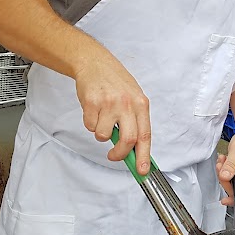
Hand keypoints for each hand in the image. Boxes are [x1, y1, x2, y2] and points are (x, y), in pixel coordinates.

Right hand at [74, 47, 150, 173]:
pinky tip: (94, 109)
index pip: (145, 135)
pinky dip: (90, 122)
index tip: (143, 171)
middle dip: (120, 154)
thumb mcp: (133, 99)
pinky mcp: (91, 103)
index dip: (144, 156)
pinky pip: (90, 126)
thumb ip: (135, 122)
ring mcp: (109, 103)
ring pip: (103, 136)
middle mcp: (127, 104)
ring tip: (102, 117)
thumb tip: (135, 151)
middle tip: (114, 156)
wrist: (95, 63)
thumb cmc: (116, 83)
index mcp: (141, 104)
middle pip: (128, 140)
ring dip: (101, 133)